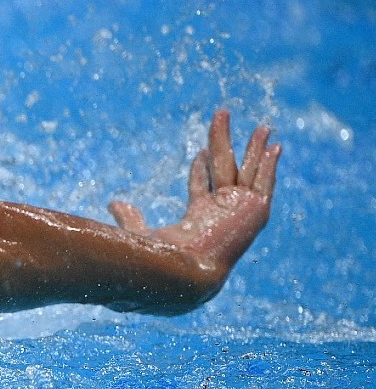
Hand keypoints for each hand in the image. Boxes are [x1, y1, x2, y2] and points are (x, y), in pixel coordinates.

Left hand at [107, 108, 280, 281]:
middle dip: (225, 142)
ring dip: (254, 148)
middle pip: (226, 169)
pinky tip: (276, 147)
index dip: (200, 167)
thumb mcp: (140, 233)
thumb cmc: (160, 260)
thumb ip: (129, 219)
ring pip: (247, 171)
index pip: (203, 186)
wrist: (185, 273)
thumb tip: (112, 205)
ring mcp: (241, 212)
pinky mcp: (256, 211)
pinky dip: (270, 165)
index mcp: (200, 221)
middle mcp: (223, 214)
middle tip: (223, 116)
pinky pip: (265, 182)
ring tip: (263, 126)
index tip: (199, 149)